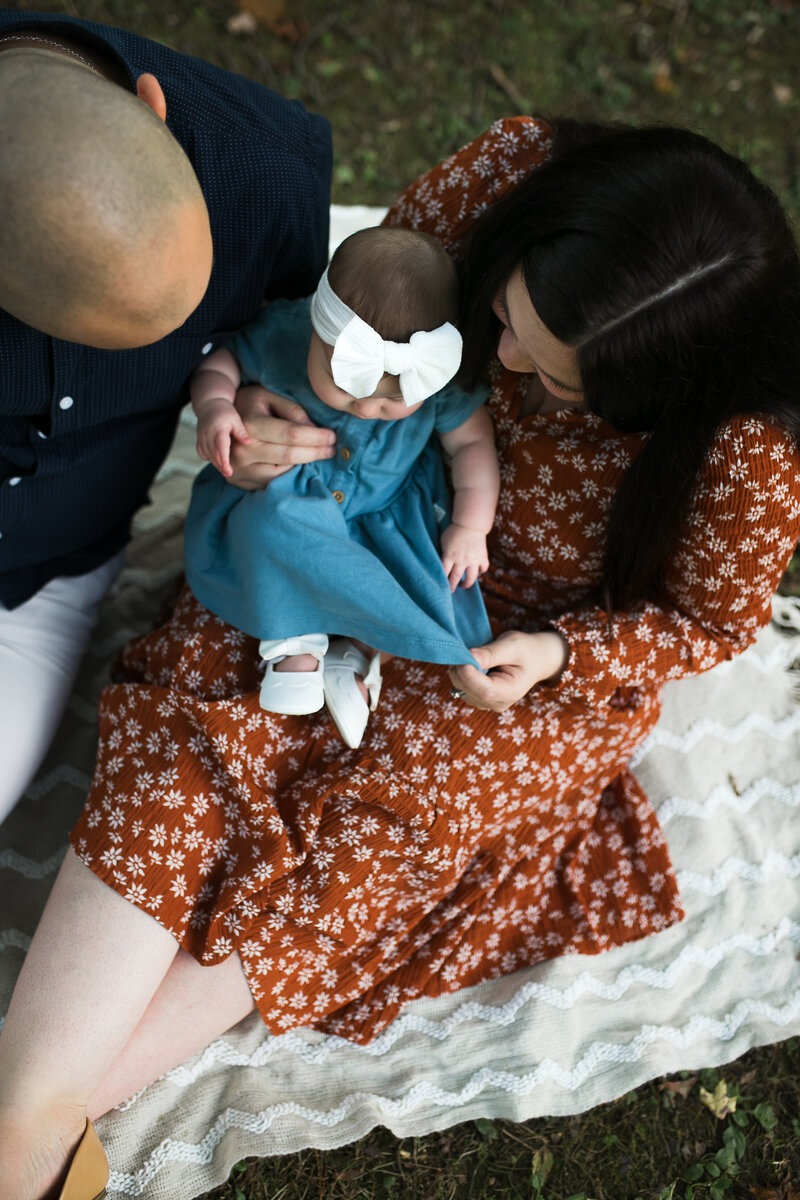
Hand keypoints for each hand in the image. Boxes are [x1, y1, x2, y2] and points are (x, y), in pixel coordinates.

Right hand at [195, 397, 252, 476]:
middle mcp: (207, 435)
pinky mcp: (199, 441)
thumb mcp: (235, 418)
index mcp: (218, 429)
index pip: (220, 447)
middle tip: (229, 474)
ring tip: (226, 471)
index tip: (228, 470)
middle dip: (221, 465)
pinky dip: (210, 459)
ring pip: (208, 455)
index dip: (223, 460)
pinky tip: (218, 462)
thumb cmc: (225, 411)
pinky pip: (203, 454)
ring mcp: (201, 438)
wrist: (209, 405)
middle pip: (213, 454)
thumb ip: (241, 431)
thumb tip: (249, 443)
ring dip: (216, 464)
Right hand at [228, 385, 335, 490]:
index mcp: (250, 425)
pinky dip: (288, 475)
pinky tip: (299, 466)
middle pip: (289, 456)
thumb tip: (313, 428)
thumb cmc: (251, 405)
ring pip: (282, 473)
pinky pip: (271, 483)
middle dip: (316, 452)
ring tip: (319, 456)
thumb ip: (292, 410)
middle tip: (333, 449)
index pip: (291, 434)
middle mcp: (242, 449)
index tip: (333, 436)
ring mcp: (239, 469)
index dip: (316, 437)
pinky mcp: (239, 482)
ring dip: (304, 465)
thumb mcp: (269, 397)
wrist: (218, 422)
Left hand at [440, 523, 488, 591]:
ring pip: (471, 577)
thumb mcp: (443, 541)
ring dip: (467, 584)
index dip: (442, 581)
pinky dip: (480, 572)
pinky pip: (483, 569)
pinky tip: (477, 572)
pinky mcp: (482, 557)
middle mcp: (461, 560)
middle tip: (451, 590)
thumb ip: (442, 552)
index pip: (444, 573)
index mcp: (449, 556)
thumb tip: (439, 562)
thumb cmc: (453, 531)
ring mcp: (473, 560)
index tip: (441, 586)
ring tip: (464, 585)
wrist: (470, 524)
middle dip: (452, 586)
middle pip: (456, 578)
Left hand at [448, 630, 568, 711]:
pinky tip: (473, 664)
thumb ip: (492, 652)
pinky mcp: (478, 698)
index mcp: (511, 692)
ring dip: (460, 670)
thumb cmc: (526, 651)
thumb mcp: (513, 645)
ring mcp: (486, 703)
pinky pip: (461, 687)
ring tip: (474, 655)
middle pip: (467, 690)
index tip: (464, 652)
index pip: (483, 690)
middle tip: (465, 648)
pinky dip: (461, 673)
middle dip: (461, 668)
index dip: (468, 672)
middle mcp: (497, 703)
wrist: (535, 660)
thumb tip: (469, 656)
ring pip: (460, 689)